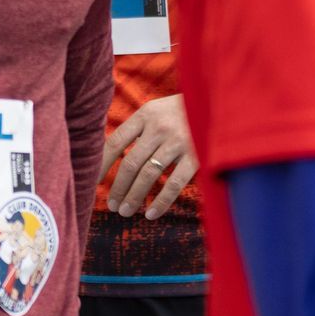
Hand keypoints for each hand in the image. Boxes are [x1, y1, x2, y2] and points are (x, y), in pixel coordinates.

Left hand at [101, 94, 198, 219]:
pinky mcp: (197, 156)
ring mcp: (178, 142)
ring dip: (134, 196)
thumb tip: (113, 155)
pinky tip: (151, 214)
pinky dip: (161, 202)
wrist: (220, 101)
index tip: (93, 182)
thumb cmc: (182, 109)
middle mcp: (159, 127)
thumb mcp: (157, 110)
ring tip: (126, 211)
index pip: (115, 142)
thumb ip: (139, 129)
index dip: (102, 165)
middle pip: (130, 163)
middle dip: (118, 187)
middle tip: (112, 205)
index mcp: (145, 115)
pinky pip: (174, 184)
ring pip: (148, 175)